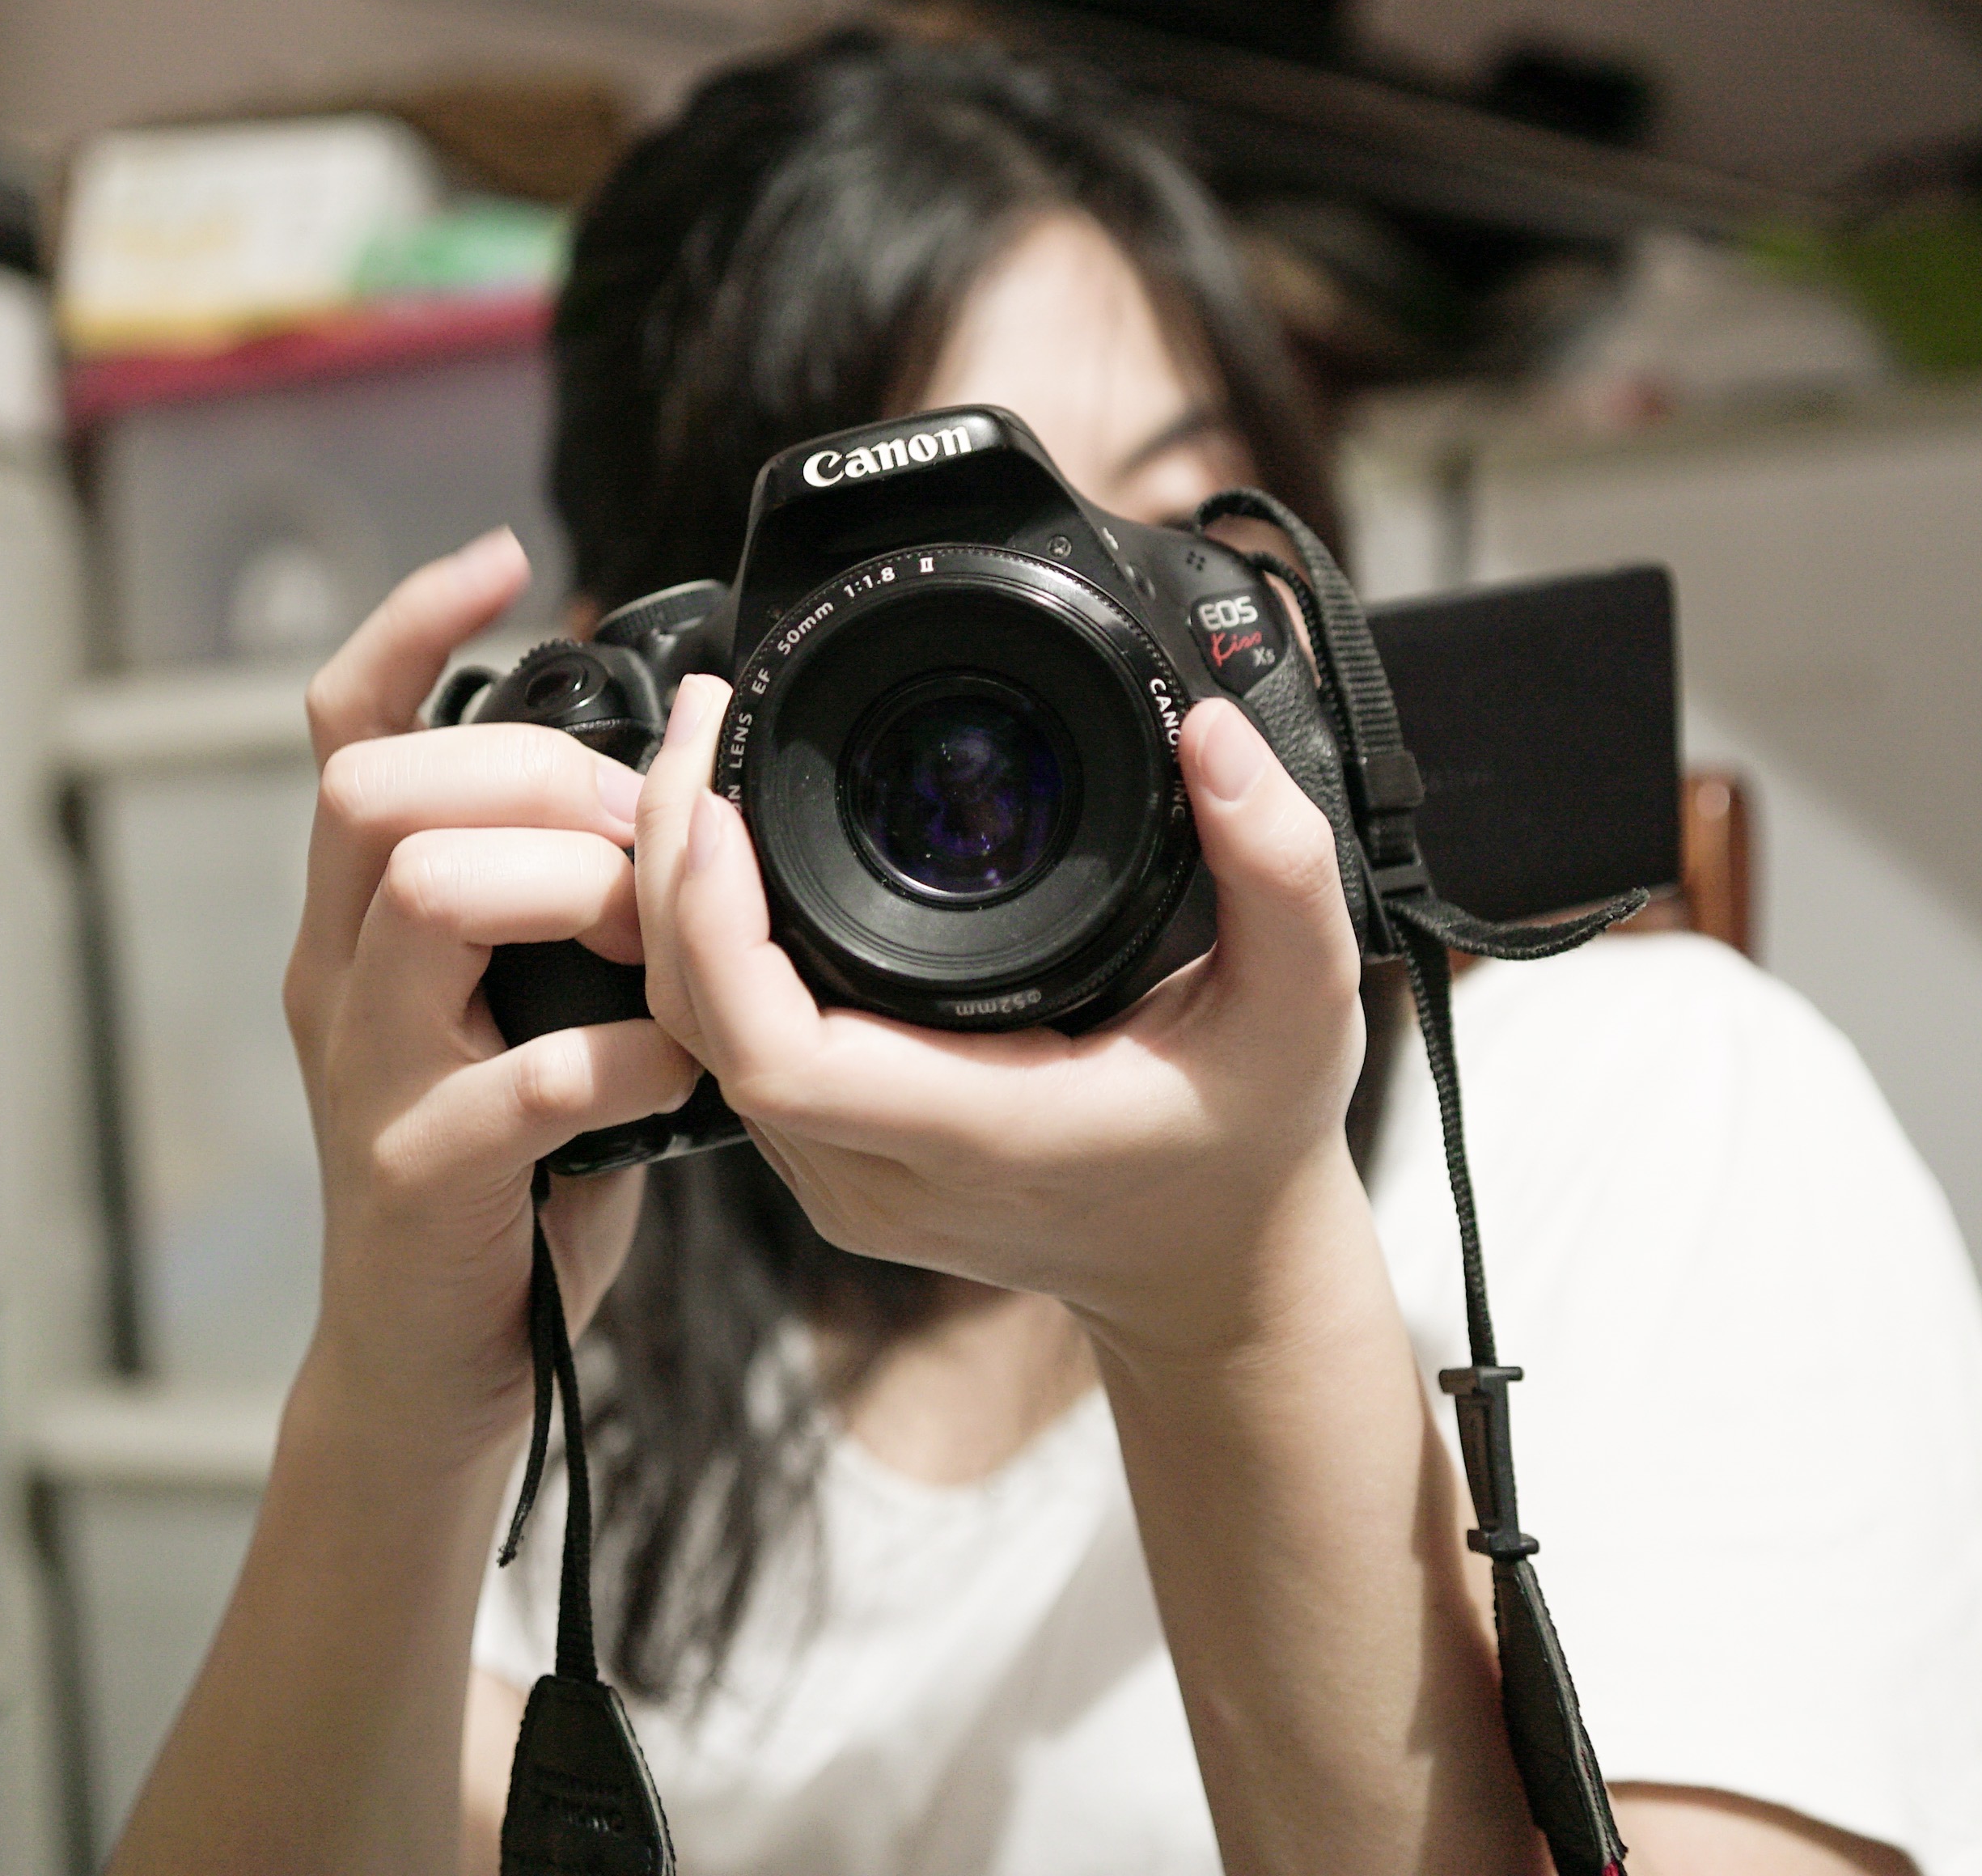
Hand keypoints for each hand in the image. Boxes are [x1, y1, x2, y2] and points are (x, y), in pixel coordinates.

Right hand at [281, 531, 702, 1433]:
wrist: (432, 1373)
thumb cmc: (510, 1180)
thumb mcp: (525, 1007)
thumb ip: (567, 906)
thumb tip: (674, 786)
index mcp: (359, 922)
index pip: (345, 729)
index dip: (411, 627)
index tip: (507, 559)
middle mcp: (335, 977)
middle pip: (380, 785)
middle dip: (534, 772)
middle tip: (643, 826)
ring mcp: (365, 1073)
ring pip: (430, 890)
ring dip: (572, 882)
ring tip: (656, 930)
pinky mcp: (417, 1173)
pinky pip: (525, 1076)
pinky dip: (629, 1055)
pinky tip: (685, 1070)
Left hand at [630, 671, 1371, 1361]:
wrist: (1218, 1264)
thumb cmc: (1254, 1131)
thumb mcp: (1307, 996)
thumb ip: (1279, 864)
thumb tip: (1216, 736)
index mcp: (981, 1134)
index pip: (780, 1055)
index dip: (719, 931)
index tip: (724, 806)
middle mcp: (886, 1173)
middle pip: (706, 1029)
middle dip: (674, 869)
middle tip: (708, 717)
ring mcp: (847, 1179)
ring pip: (699, 1040)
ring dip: (679, 900)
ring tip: (707, 759)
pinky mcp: (833, 1161)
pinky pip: (730, 1048)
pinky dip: (708, 946)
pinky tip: (727, 850)